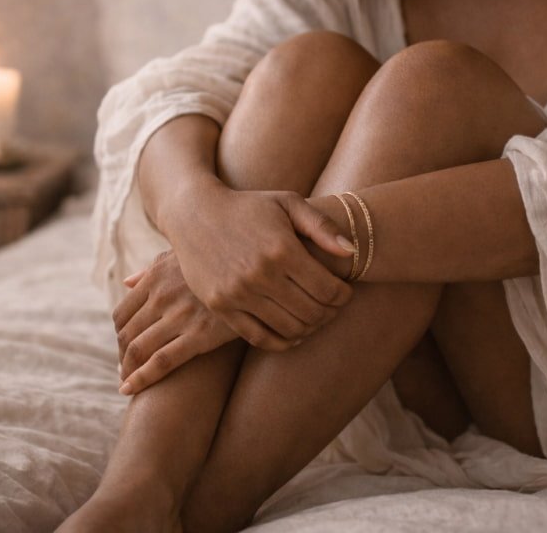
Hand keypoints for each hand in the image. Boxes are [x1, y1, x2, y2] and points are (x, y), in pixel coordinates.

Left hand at [112, 250, 237, 393]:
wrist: (259, 273)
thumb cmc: (219, 265)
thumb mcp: (183, 257)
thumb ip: (152, 271)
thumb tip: (126, 282)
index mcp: (156, 277)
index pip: (122, 313)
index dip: (119, 335)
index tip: (123, 348)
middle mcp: (163, 295)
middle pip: (127, 333)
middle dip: (122, 356)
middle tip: (125, 370)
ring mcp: (180, 316)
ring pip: (138, 349)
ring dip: (127, 370)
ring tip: (128, 382)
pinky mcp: (200, 336)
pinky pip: (161, 362)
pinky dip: (140, 379)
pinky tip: (129, 390)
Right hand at [162, 181, 356, 350]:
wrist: (194, 214)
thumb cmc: (248, 207)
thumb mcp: (288, 203)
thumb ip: (322, 226)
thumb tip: (352, 252)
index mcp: (282, 249)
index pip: (328, 289)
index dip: (343, 296)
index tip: (345, 293)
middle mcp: (260, 274)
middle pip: (312, 312)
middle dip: (330, 313)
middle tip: (333, 307)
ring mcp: (238, 293)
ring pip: (289, 329)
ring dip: (310, 329)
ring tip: (314, 318)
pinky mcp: (221, 306)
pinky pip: (259, 338)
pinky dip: (282, 342)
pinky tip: (293, 334)